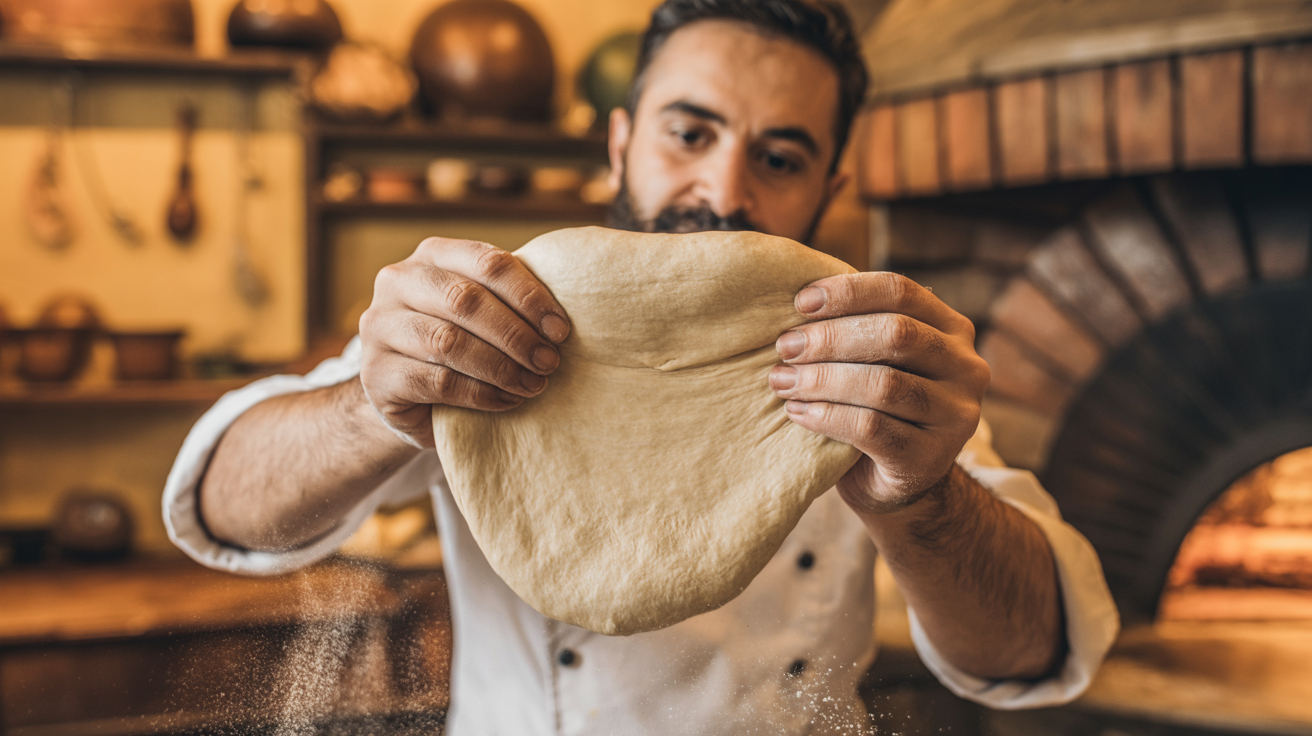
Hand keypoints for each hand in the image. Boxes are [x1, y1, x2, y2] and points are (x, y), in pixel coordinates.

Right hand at [358, 237, 570, 446]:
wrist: (406, 395)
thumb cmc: (460, 344)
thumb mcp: (482, 311)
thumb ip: (509, 299)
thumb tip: (569, 314)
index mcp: (433, 255)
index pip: (488, 262)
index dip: (530, 296)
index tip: (562, 330)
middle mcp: (398, 281)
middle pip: (466, 300)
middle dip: (517, 334)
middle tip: (550, 362)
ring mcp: (379, 327)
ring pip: (450, 343)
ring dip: (502, 367)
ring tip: (534, 384)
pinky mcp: (375, 374)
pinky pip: (437, 381)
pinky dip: (481, 393)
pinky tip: (507, 400)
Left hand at [767, 272, 989, 512]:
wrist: (896, 484)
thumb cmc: (876, 407)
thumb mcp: (875, 360)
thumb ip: (858, 329)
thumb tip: (801, 302)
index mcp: (952, 330)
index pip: (902, 292)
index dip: (849, 292)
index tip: (800, 303)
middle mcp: (966, 368)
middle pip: (896, 335)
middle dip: (831, 337)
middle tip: (786, 347)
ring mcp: (955, 416)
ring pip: (884, 384)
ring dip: (823, 379)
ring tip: (783, 381)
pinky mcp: (931, 458)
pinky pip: (871, 427)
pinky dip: (827, 416)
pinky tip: (798, 412)